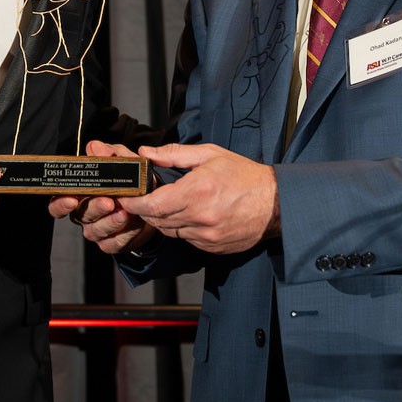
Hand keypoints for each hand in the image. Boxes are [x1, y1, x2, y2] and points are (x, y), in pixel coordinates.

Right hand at [47, 141, 156, 254]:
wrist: (153, 202)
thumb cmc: (130, 180)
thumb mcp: (123, 161)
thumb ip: (110, 153)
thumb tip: (94, 147)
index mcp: (80, 194)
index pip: (58, 202)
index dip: (60, 203)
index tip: (70, 199)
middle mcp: (84, 214)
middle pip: (79, 215)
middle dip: (94, 208)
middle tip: (108, 202)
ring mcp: (97, 230)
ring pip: (95, 231)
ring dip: (110, 222)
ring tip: (125, 212)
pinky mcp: (112, 243)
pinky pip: (113, 243)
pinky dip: (125, 234)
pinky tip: (135, 223)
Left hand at [120, 143, 279, 254]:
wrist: (276, 203)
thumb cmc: (245, 175)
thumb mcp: (210, 155)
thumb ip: (174, 154)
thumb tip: (147, 153)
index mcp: (197, 191)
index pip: (151, 205)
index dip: (133, 202)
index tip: (125, 197)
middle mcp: (200, 217)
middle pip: (157, 221)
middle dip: (144, 210)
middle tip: (141, 199)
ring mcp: (207, 236)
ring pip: (170, 232)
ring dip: (163, 220)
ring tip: (167, 205)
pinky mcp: (213, 247)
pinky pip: (186, 240)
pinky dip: (181, 229)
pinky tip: (189, 215)